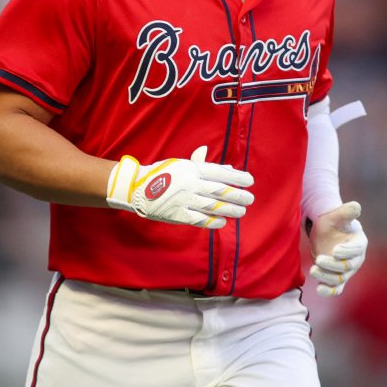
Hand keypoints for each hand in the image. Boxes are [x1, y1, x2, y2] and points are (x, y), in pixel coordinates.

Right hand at [106, 145, 253, 228]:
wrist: (136, 188)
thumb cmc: (162, 174)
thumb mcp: (182, 165)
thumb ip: (205, 167)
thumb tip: (228, 168)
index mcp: (191, 169)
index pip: (219, 172)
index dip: (237, 177)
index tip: (250, 181)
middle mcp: (189, 183)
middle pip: (219, 190)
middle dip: (237, 195)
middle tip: (250, 199)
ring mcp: (183, 200)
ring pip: (212, 206)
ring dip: (229, 209)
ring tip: (241, 211)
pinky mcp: (177, 214)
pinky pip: (199, 219)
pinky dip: (212, 221)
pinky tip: (222, 222)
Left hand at [308, 201, 367, 296]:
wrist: (324, 233)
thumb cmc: (332, 222)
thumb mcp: (336, 215)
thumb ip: (346, 212)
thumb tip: (356, 207)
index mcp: (359, 242)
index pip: (356, 249)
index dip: (347, 251)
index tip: (335, 251)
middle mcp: (356, 258)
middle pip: (347, 266)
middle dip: (334, 265)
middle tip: (319, 259)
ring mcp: (347, 270)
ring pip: (340, 278)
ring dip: (327, 277)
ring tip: (313, 270)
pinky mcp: (337, 278)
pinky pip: (335, 288)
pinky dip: (328, 291)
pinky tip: (319, 289)